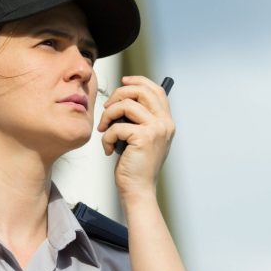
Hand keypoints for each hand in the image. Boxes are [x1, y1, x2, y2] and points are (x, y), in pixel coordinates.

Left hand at [97, 76, 175, 197]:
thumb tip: (124, 99)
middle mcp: (165, 123)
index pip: (156, 90)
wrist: (138, 189)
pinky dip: (106, 136)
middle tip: (107, 108)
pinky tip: (108, 148)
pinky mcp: (144, 138)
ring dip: (108, 115)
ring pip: (126, 105)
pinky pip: (117, 126)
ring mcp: (156, 130)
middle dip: (118, 95)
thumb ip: (140, 119)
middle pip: (141, 91)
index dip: (139, 81)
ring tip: (104, 130)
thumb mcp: (142, 138)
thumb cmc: (136, 166)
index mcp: (166, 122)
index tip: (123, 82)